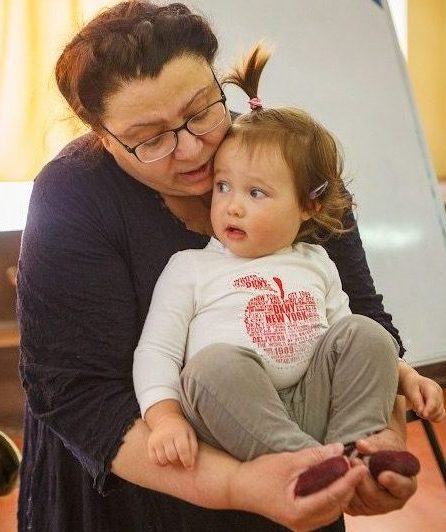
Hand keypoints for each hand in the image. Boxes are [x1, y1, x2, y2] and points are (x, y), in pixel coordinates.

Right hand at [147, 413, 197, 469]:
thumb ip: (193, 450)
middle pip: (172, 456)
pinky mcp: (150, 444)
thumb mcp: (191, 435)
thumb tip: (190, 467)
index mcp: (179, 432)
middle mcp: (166, 435)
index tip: (189, 466)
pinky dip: (160, 462)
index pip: (182, 450)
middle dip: (178, 461)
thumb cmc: (181, 430)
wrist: (167, 419)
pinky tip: (165, 456)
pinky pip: (154, 460)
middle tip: (180, 458)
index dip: (187, 461)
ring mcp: (156, 439)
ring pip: (162, 460)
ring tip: (173, 456)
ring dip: (169, 462)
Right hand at [229, 443, 367, 531]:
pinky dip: (332, 495)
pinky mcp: (300, 519)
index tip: (360, 466)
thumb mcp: (288, 462)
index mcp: (299, 512)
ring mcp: (302, 524)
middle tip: (356, 465)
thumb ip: (315, 456)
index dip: (349, 480)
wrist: (238, 488)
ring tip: (347, 470)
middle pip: (336, 506)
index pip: (333, 496)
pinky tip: (334, 480)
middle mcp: (303, 524)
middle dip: (348, 486)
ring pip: (332, 509)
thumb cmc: (259, 474)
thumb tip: (339, 449)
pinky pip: (323, 509)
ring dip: (342, 491)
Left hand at [345, 428, 416, 515]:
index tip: (383, 475)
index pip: (402, 487)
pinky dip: (342, 490)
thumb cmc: (384, 448)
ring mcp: (375, 507)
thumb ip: (375, 445)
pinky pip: (349, 504)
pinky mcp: (359, 508)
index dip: (393, 482)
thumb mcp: (383, 442)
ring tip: (344, 465)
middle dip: (364, 481)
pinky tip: (338, 475)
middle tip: (354, 460)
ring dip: (351, 484)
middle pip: (377, 498)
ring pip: (361, 503)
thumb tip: (361, 445)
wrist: (374, 455)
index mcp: (406, 485)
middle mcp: (392, 501)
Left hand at [405, 375, 444, 421]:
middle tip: (416, 410)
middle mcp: (439, 393)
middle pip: (437, 409)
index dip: (429, 410)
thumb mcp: (410, 391)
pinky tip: (424, 413)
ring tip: (418, 411)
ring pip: (439, 414)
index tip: (423, 415)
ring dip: (429, 416)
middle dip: (426, 413)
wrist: (412, 381)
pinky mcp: (440, 404)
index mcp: (432, 387)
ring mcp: (441, 399)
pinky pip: (441, 415)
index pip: (433, 402)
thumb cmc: (410, 385)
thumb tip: (422, 411)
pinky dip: (433, 417)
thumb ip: (416, 401)